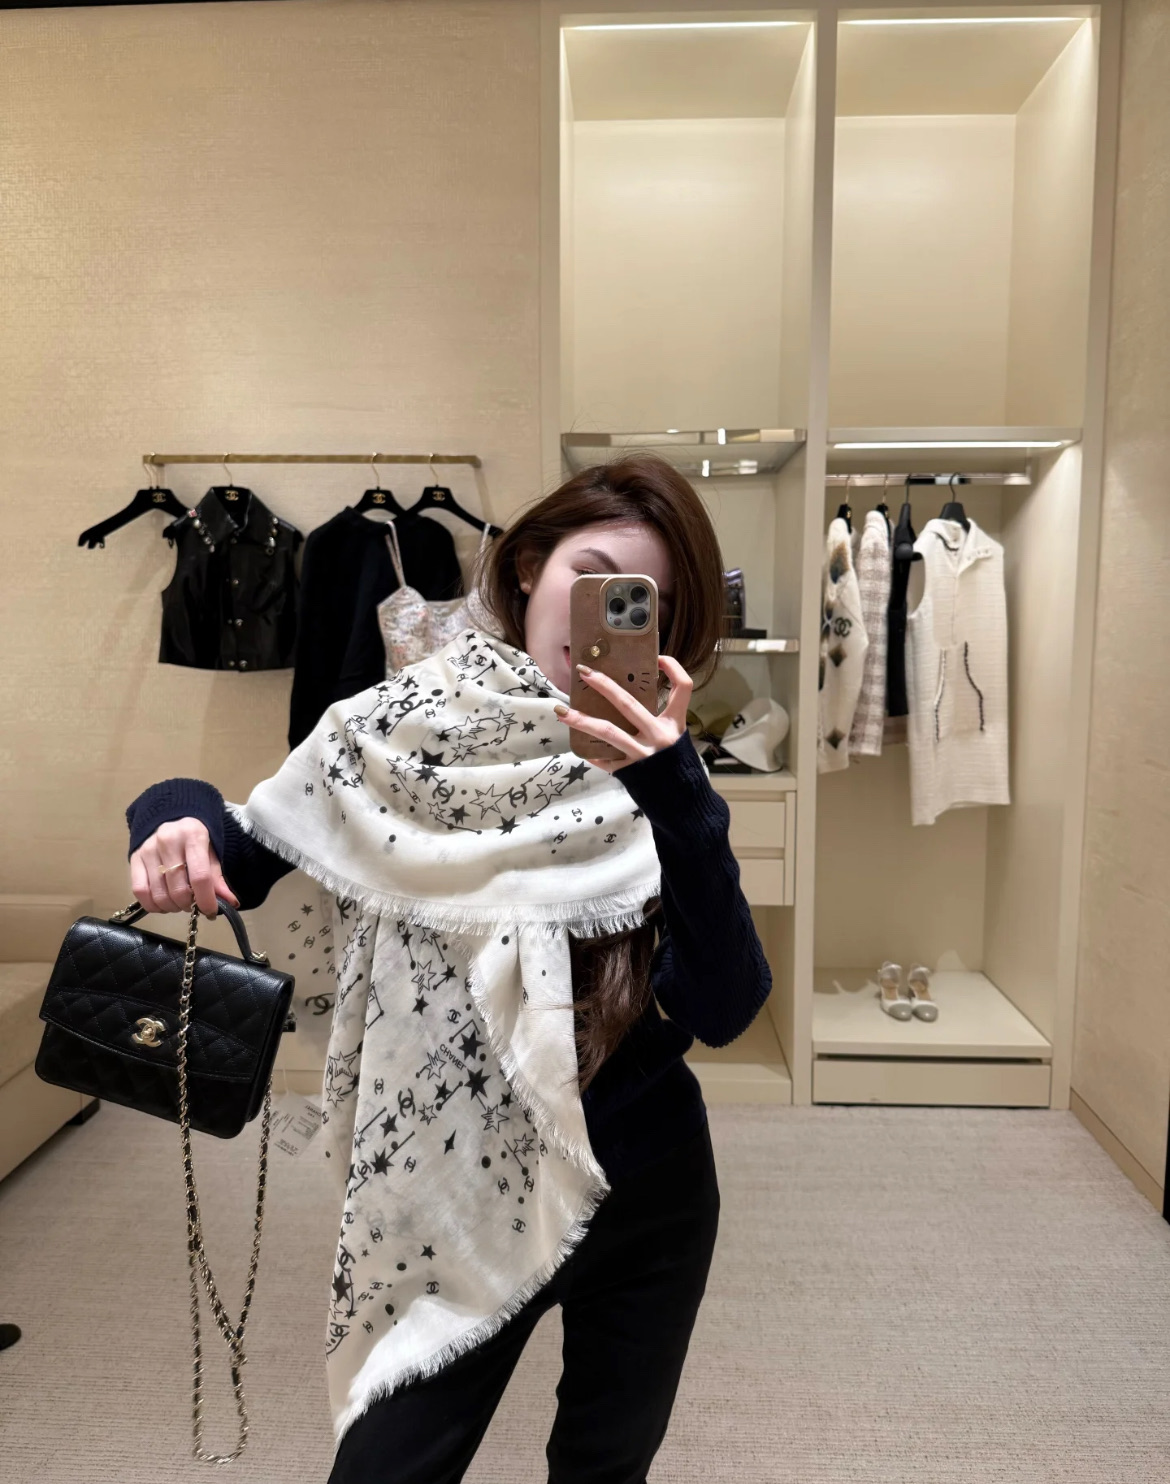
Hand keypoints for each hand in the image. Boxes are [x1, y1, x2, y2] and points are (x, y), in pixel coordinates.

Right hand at [129, 818, 239, 915]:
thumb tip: (229, 903)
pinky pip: (139, 891)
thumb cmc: (195, 836)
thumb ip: (217, 877)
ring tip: (180, 903)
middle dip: (188, 905)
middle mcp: (168, 841)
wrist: (170, 814)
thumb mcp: (211, 851)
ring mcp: (148, 849)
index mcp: (193, 836)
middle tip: (194, 904)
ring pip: (159, 894)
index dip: (206, 900)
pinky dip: (152, 905)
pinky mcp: (134, 857)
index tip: (211, 912)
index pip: (200, 876)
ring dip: (172, 907)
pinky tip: (163, 903)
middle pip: (178, 889)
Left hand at [553, 655, 692, 773]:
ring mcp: (643, 754)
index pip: (683, 686)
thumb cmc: (678, 766)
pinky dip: (593, 753)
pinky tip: (580, 746)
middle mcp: (660, 736)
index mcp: (675, 723)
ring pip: (608, 732)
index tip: (658, 658)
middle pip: (628, 704)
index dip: (673, 668)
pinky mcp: (631, 771)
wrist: (683, 802)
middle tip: (583, 672)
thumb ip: (659, 721)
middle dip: (604, 685)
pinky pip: (606, 760)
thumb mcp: (677, 738)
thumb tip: (627, 701)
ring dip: (581, 720)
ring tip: (561, 711)